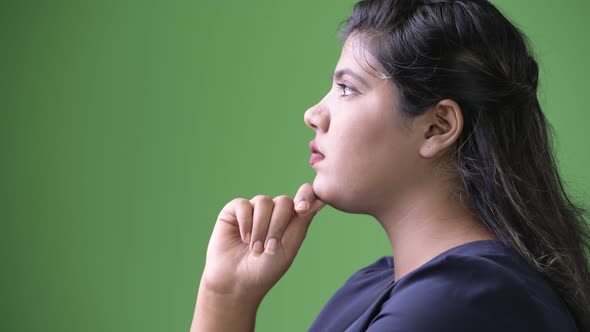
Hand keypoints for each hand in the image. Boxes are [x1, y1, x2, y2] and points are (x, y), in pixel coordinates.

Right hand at [200, 183, 325, 302]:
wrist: (237, 282)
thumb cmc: (266, 269)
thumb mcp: (289, 247)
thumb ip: (302, 222)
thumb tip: (321, 200)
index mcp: (291, 218)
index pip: (304, 195)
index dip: (306, 196)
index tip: (302, 209)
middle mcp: (273, 210)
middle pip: (284, 201)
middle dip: (278, 226)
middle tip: (270, 249)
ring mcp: (254, 208)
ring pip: (263, 202)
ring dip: (260, 228)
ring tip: (255, 249)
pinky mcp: (234, 210)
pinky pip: (243, 204)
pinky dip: (245, 222)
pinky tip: (244, 238)